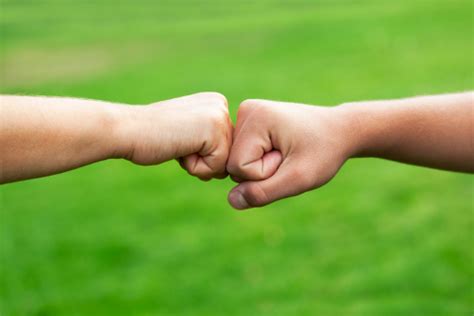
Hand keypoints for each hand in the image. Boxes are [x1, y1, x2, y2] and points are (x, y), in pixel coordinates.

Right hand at [119, 92, 232, 179]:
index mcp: (216, 103)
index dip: (200, 155)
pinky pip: (216, 167)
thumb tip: (230, 169)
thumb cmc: (151, 137)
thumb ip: (209, 142)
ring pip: (224, 165)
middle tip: (176, 141)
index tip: (178, 138)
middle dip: (201, 161)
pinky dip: (194, 167)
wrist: (126, 130)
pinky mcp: (214, 130)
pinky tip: (178, 147)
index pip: (225, 148)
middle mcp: (221, 105)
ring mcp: (219, 115)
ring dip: (197, 165)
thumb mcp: (187, 133)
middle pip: (228, 157)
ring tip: (177, 143)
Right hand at [226, 99, 356, 208]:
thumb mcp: (298, 178)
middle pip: (234, 164)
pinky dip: (260, 161)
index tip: (289, 158)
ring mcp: (246, 114)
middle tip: (289, 156)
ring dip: (262, 167)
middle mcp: (245, 110)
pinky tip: (279, 150)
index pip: (238, 167)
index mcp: (255, 116)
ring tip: (286, 152)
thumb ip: (263, 192)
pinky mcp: (249, 122)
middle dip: (262, 171)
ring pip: (237, 162)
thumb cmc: (324, 152)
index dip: (265, 174)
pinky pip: (242, 156)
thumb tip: (232, 200)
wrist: (339, 130)